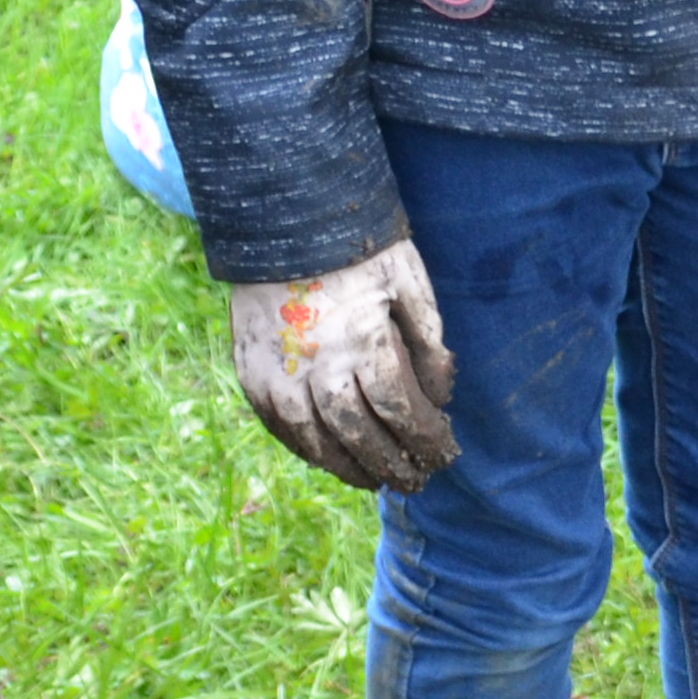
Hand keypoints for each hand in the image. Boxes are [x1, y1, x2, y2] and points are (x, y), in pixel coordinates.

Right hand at [228, 238, 458, 490]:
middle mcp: (318, 365)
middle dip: (393, 464)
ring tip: (374, 477)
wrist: (284, 219)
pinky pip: (280, 428)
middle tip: (414, 479)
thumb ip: (429, 344)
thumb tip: (440, 397)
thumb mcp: (410, 285)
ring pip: (317, 442)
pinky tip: (330, 457)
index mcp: (364, 342)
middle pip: (360, 436)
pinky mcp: (251, 372)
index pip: (401, 413)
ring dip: (349, 467)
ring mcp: (278, 373)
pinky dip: (309, 450)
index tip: (446, 455)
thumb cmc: (360, 251)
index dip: (427, 441)